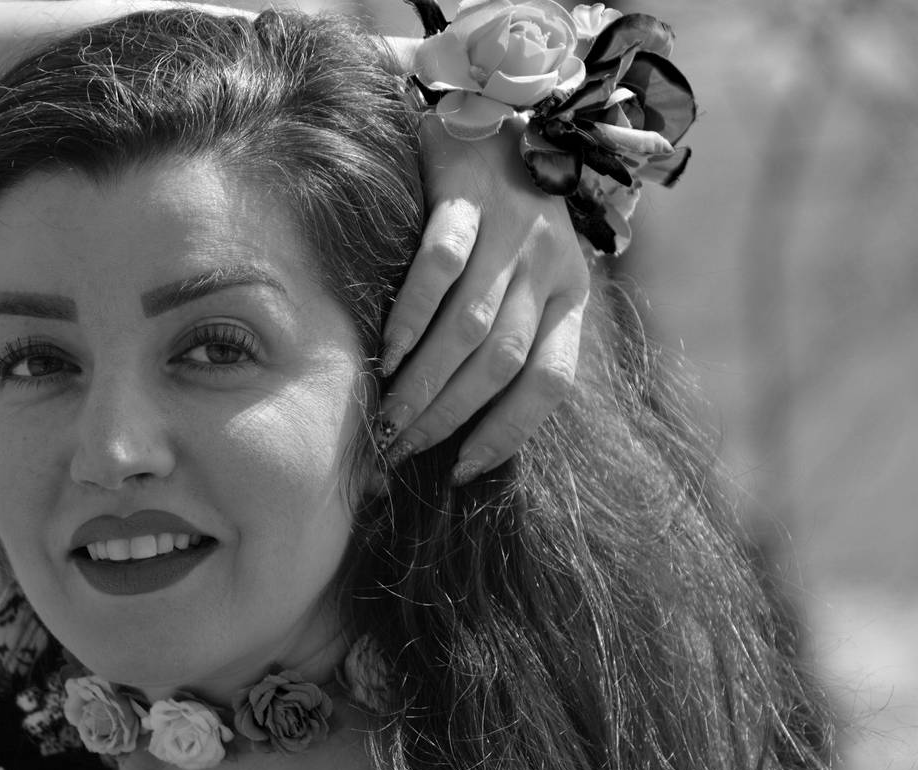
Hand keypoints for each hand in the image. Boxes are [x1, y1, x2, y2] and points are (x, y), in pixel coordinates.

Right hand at [377, 116, 589, 483]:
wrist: (495, 112)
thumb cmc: (506, 217)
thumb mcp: (531, 275)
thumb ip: (515, 331)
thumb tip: (462, 420)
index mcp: (571, 294)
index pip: (549, 381)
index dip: (508, 432)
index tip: (463, 469)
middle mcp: (550, 265)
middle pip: (501, 361)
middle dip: (450, 415)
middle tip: (402, 448)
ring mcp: (511, 228)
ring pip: (471, 325)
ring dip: (425, 379)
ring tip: (388, 415)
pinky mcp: (468, 195)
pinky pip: (441, 265)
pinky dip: (411, 315)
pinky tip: (386, 350)